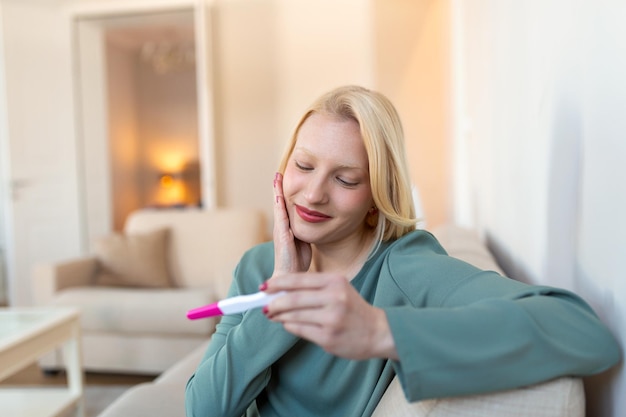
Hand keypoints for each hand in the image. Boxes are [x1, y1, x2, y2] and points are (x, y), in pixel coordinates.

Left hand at [262, 273, 397, 359]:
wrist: (378, 332)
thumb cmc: (353, 309)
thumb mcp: (338, 290)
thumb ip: (313, 289)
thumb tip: (280, 292)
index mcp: (335, 281)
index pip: (298, 279)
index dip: (277, 283)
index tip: (263, 287)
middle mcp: (334, 298)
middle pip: (292, 299)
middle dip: (274, 303)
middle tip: (264, 306)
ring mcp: (331, 318)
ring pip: (293, 315)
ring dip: (279, 316)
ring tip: (273, 315)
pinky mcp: (328, 337)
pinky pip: (300, 330)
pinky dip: (290, 326)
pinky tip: (288, 324)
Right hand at [273, 172, 311, 274]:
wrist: (291, 277)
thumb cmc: (297, 262)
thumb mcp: (304, 242)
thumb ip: (304, 231)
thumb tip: (312, 222)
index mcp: (287, 227)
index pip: (285, 207)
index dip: (284, 194)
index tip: (284, 179)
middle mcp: (281, 227)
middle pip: (279, 203)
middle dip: (278, 188)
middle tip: (278, 173)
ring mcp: (280, 230)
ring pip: (278, 207)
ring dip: (277, 192)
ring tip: (277, 178)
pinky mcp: (282, 235)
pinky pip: (281, 217)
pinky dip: (280, 205)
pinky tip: (280, 196)